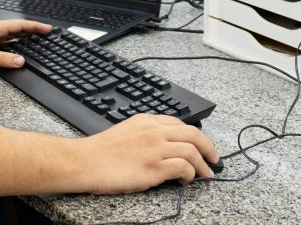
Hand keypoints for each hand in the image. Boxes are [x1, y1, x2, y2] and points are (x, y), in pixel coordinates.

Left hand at [0, 19, 52, 68]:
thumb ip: (3, 58)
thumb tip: (21, 61)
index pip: (21, 25)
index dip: (35, 26)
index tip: (47, 28)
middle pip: (18, 29)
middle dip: (33, 31)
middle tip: (46, 34)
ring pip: (12, 37)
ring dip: (24, 38)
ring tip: (37, 40)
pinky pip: (5, 45)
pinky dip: (14, 47)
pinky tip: (18, 51)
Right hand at [75, 114, 218, 193]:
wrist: (86, 161)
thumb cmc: (101, 151)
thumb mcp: (127, 131)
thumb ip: (146, 133)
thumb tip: (162, 145)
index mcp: (147, 120)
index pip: (180, 123)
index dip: (195, 136)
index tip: (201, 145)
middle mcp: (154, 131)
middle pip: (193, 134)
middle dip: (209, 147)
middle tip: (214, 159)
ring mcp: (156, 148)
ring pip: (192, 151)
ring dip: (203, 165)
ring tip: (205, 174)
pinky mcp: (155, 167)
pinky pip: (184, 167)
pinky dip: (190, 174)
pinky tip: (186, 180)